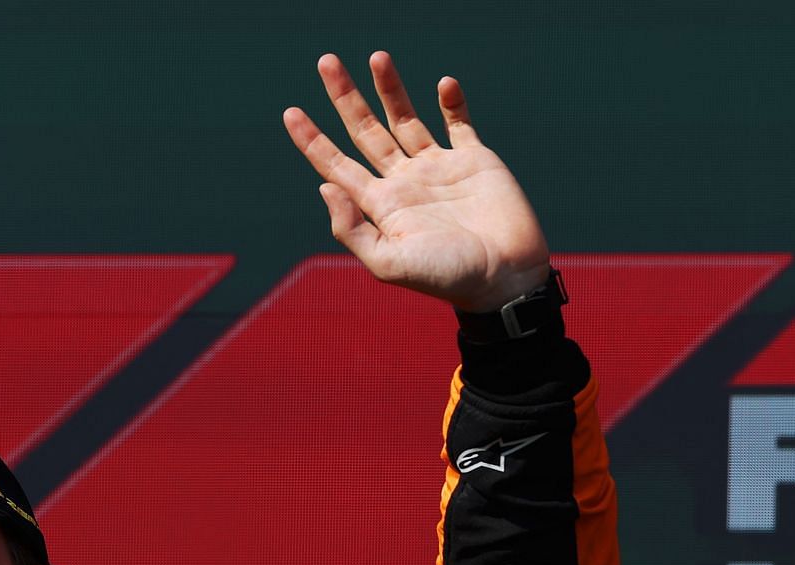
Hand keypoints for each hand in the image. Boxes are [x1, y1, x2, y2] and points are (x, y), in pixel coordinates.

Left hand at [283, 52, 548, 313]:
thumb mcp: (388, 263)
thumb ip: (352, 230)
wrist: (504, 278)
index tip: (290, 112)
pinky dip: (451, 102)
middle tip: (326, 61)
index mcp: (379, 206)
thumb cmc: (446, 278)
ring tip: (376, 56)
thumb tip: (325, 186)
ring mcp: (438, 168)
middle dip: (345, 97)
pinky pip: (459, 123)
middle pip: (365, 131)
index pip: (336, 165)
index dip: (312, 140)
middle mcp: (404, 181)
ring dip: (390, 88)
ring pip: (405, 118)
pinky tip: (442, 85)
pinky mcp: (475, 160)